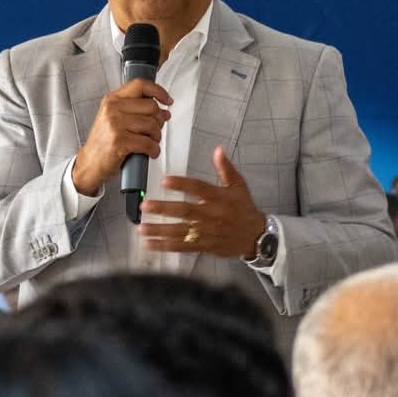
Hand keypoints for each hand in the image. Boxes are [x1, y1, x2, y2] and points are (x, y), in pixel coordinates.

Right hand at [70, 79, 172, 195]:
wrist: (89, 163)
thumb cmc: (104, 142)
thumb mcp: (114, 118)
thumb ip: (136, 110)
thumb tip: (164, 111)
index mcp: (112, 100)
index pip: (140, 85)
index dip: (158, 91)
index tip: (167, 100)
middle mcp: (112, 109)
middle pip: (151, 106)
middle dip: (159, 120)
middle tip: (156, 130)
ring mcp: (115, 125)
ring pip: (151, 125)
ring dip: (157, 137)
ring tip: (151, 142)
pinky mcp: (119, 141)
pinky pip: (147, 143)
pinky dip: (154, 149)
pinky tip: (151, 152)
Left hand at [139, 146, 266, 259]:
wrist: (256, 236)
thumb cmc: (244, 209)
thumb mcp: (239, 185)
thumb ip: (226, 168)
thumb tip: (218, 149)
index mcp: (218, 198)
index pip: (198, 188)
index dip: (181, 184)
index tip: (164, 180)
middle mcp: (211, 215)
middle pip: (185, 211)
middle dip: (163, 209)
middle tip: (145, 205)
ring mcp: (206, 232)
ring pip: (180, 231)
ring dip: (159, 230)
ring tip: (141, 228)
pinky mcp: (204, 246)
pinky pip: (182, 247)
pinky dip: (165, 246)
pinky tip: (150, 244)